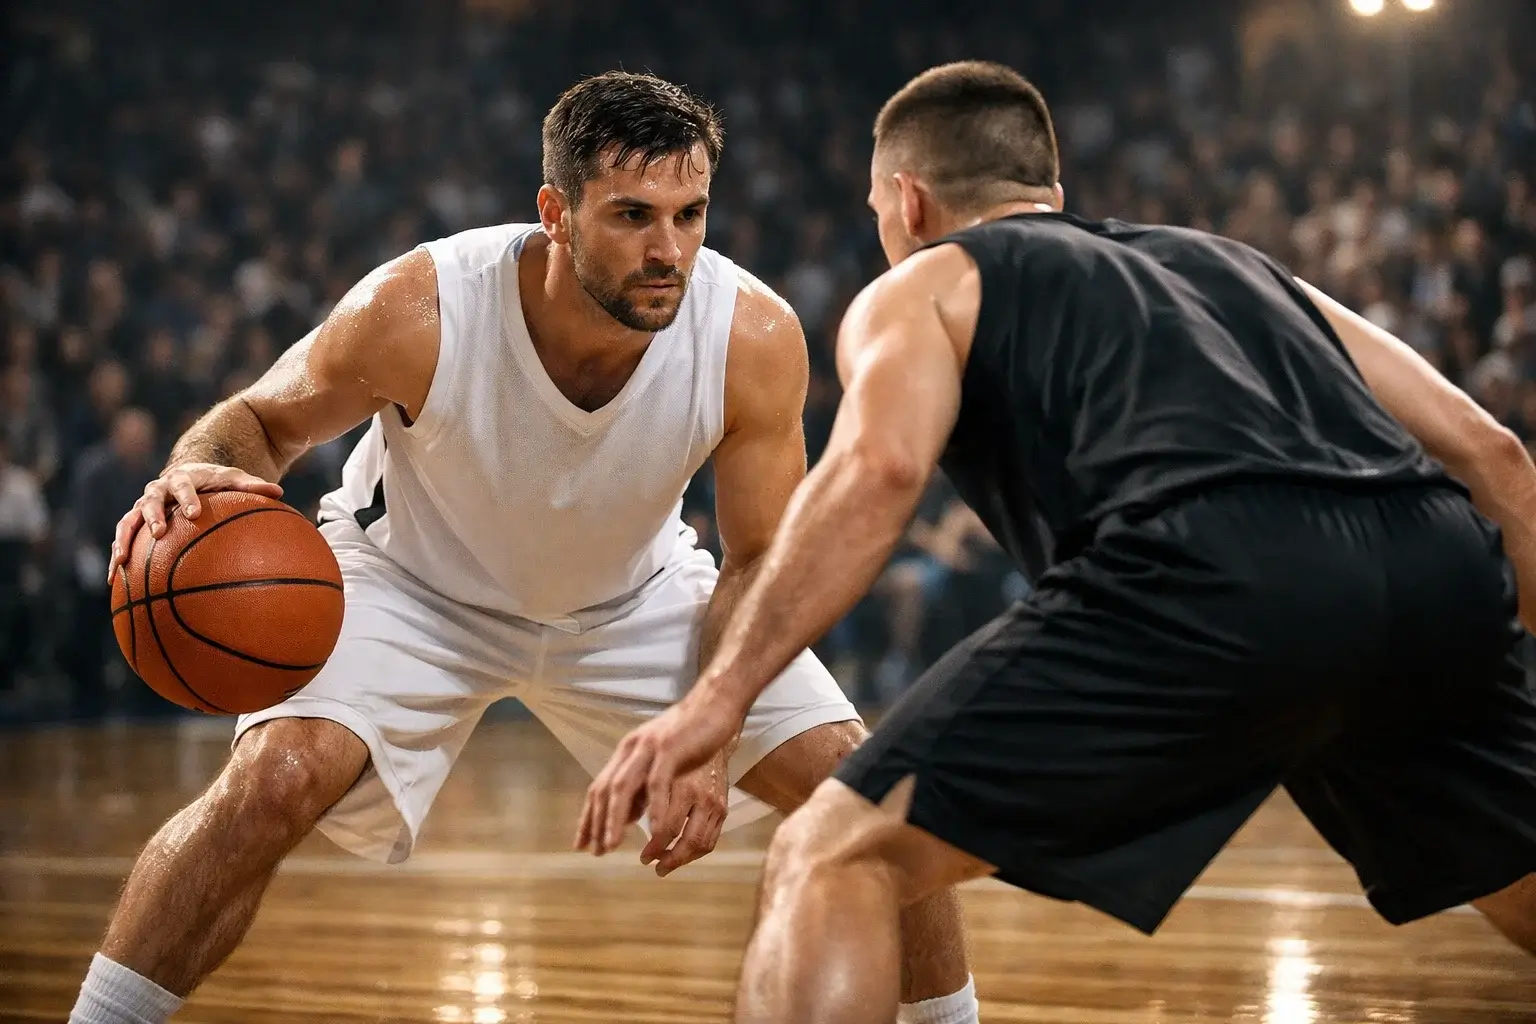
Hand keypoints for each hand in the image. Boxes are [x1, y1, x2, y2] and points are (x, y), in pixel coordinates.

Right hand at [108, 463, 282, 583]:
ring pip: (127, 522)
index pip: (184, 487)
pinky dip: (117, 558)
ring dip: (123, 540)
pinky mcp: (135, 522)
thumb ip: (252, 486)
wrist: (187, 473)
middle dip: (153, 517)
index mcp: (181, 479)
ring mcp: (142, 507)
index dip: (187, 499)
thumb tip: (279, 492)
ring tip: (121, 562)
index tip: (194, 514)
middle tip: (159, 533)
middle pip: (150, 502)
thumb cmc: (214, 480)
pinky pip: (123, 540)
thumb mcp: (233, 479)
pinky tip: (114, 581)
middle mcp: (157, 491)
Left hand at [574, 694, 742, 860]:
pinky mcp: (670, 748)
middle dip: (597, 822)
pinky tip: (653, 830)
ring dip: (616, 818)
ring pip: (624, 786)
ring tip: (612, 845)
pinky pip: (657, 783)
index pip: (599, 787)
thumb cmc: (690, 734)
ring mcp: (649, 747)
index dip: (590, 817)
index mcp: (628, 751)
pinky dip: (653, 807)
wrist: (715, 703)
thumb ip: (641, 786)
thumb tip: (625, 816)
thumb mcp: (658, 760)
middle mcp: (632, 748)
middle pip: (605, 789)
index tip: (583, 844)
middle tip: (595, 851)